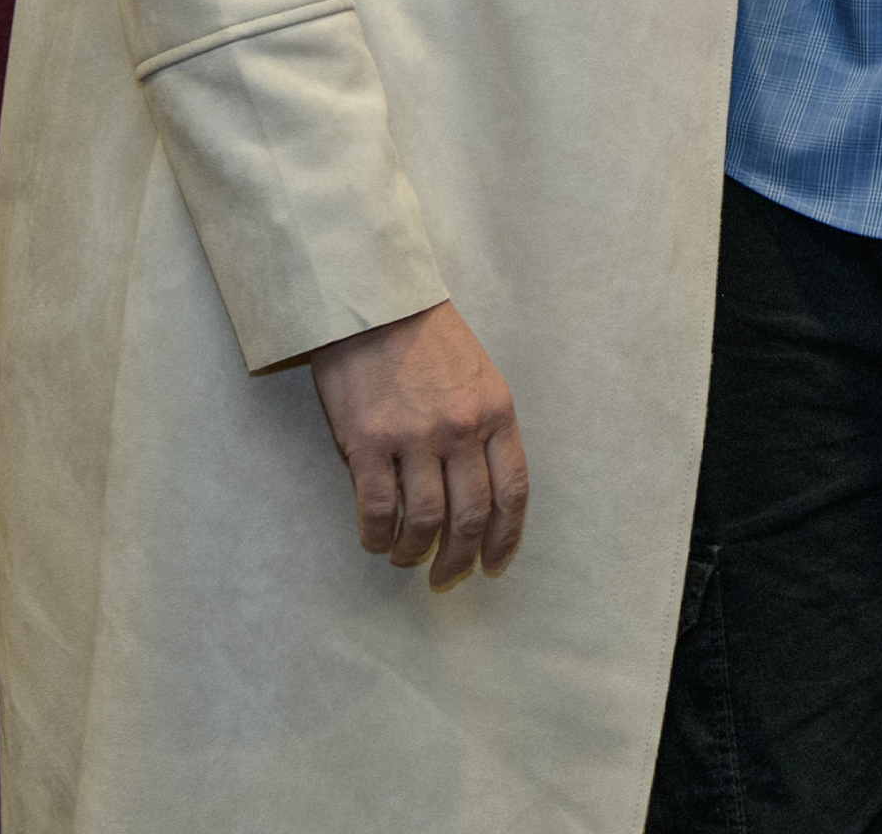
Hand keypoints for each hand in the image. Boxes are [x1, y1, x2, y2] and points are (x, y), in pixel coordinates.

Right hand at [308, 301, 528, 587]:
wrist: (374, 304)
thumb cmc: (427, 340)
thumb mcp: (479, 376)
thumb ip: (486, 427)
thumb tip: (482, 485)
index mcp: (497, 413)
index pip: (513, 490)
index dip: (506, 535)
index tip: (495, 562)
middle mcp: (462, 429)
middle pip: (472, 514)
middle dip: (461, 556)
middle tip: (447, 576)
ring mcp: (415, 437)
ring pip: (425, 519)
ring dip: (416, 551)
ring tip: (405, 558)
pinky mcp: (368, 442)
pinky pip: (377, 507)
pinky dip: (376, 534)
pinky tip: (374, 540)